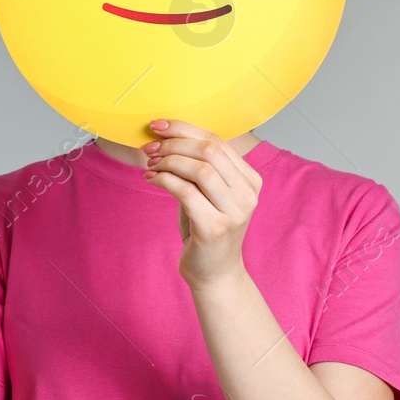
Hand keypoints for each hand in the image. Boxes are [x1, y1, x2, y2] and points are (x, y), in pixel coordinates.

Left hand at [142, 120, 262, 286]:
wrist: (214, 272)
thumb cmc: (206, 228)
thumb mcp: (207, 193)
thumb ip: (197, 166)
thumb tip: (164, 137)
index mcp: (250, 179)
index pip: (217, 141)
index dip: (184, 129)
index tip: (157, 127)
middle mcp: (248, 194)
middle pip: (209, 150)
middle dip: (173, 144)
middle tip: (149, 148)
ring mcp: (235, 211)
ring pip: (199, 169)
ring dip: (168, 162)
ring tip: (150, 165)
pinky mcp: (215, 227)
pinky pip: (186, 191)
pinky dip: (164, 180)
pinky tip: (151, 180)